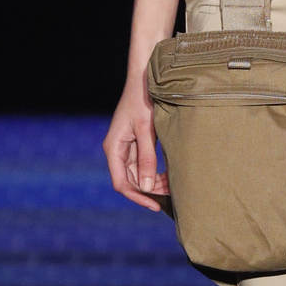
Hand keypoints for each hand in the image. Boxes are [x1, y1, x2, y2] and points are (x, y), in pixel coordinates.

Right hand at [103, 80, 169, 210]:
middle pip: (130, 181)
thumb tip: (148, 187)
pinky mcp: (135, 144)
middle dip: (149, 190)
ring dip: (154, 182)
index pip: (121, 183)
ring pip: (138, 175)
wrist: (144, 80)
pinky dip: (155, 172)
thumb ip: (147, 158)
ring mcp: (125, 148)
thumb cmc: (142, 100)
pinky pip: (143, 165)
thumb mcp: (146, 130)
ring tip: (173, 185)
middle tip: (171, 194)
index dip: (138, 197)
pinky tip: (169, 175)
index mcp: (113, 148)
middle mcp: (116, 150)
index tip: (155, 205)